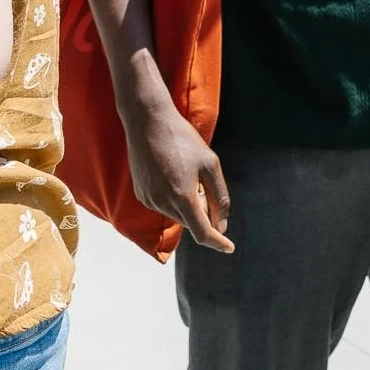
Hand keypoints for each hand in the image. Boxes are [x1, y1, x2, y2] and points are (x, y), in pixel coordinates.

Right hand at [123, 94, 232, 251]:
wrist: (148, 122)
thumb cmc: (183, 140)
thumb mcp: (210, 165)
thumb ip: (219, 198)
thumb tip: (221, 225)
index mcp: (183, 197)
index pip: (203, 233)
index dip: (218, 242)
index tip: (229, 247)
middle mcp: (162, 203)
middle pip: (191, 221)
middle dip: (202, 210)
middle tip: (202, 182)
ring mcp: (149, 200)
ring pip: (177, 214)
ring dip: (187, 203)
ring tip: (184, 172)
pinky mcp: (140, 194)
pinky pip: (163, 206)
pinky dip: (173, 198)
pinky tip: (172, 172)